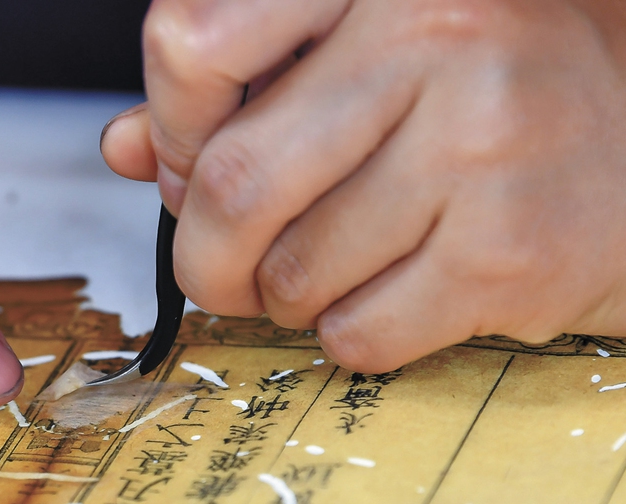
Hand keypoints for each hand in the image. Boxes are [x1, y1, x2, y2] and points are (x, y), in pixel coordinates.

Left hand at [102, 0, 625, 371]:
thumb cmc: (479, 100)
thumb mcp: (356, 58)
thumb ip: (239, 93)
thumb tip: (127, 148)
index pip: (192, 42)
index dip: (168, 127)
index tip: (185, 162)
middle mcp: (437, 34)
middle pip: (230, 183)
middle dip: (204, 255)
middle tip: (221, 269)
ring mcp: (482, 142)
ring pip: (289, 272)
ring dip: (279, 298)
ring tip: (322, 273)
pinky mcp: (511, 252)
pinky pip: (356, 332)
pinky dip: (341, 335)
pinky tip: (378, 300)